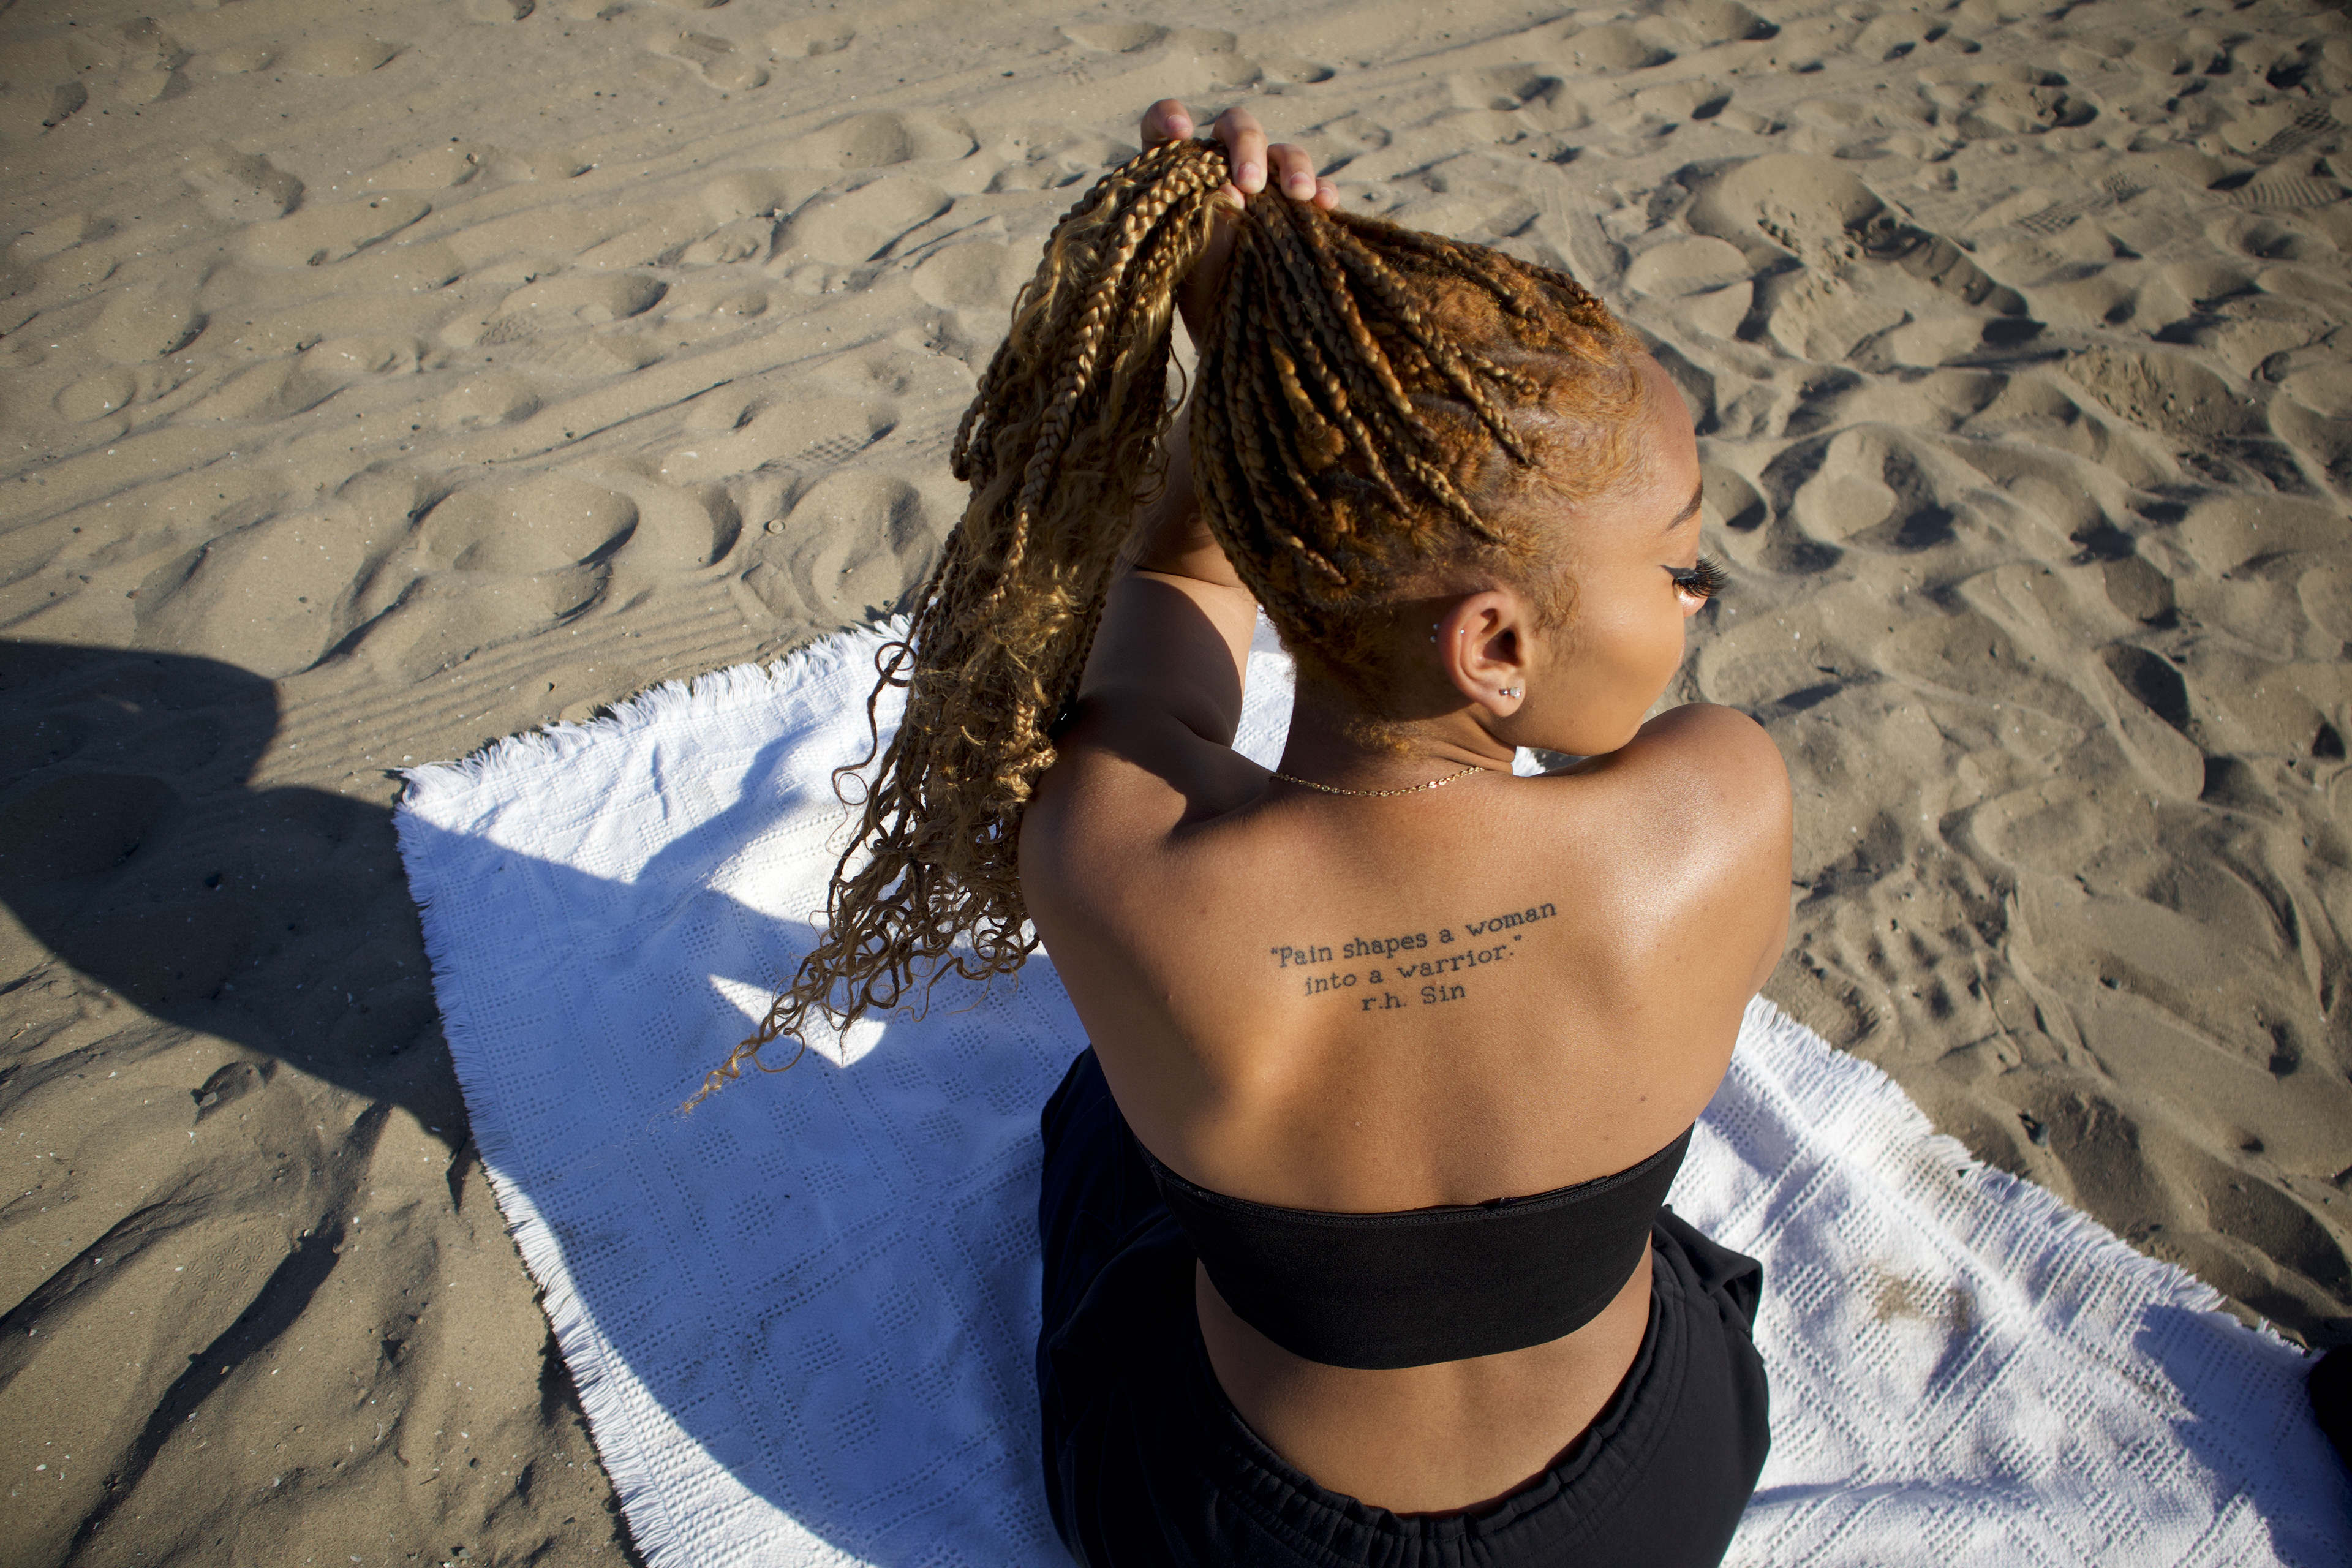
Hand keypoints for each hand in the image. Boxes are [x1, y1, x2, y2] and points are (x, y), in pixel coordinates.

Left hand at [1141, 100, 1337, 342]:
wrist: (1231, 345)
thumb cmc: (1196, 306)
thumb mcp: (1189, 272)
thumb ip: (1204, 231)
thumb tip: (1232, 192)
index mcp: (1178, 180)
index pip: (1163, 129)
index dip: (1169, 118)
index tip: (1181, 130)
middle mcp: (1221, 172)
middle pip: (1234, 129)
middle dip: (1246, 146)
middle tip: (1250, 184)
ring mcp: (1264, 188)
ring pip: (1282, 152)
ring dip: (1292, 166)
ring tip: (1299, 194)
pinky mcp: (1296, 211)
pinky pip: (1317, 189)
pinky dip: (1323, 191)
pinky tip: (1325, 205)